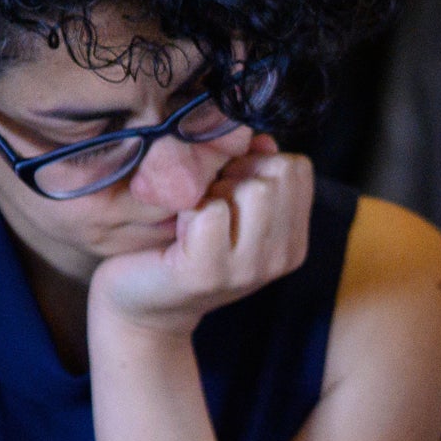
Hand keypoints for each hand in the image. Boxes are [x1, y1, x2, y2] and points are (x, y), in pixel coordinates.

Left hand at [88, 134, 312, 337]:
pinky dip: (188, 212)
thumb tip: (262, 138)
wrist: (142, 302)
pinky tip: (178, 234)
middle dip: (237, 175)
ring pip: (254, 190)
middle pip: (278, 174)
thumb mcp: (229, 203)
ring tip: (194, 218)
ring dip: (215, 192)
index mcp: (294, 239)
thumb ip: (251, 168)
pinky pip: (210, 211)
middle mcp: (281, 257)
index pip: (298, 167)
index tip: (229, 187)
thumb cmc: (184, 243)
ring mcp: (248, 269)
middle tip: (208, 204)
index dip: (257, 163)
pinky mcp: (209, 273)